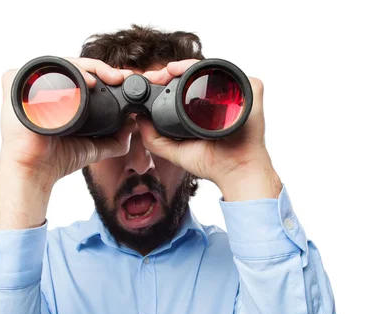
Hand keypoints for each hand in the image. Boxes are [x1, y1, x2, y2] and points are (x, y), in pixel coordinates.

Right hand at [0, 58, 136, 187]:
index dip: (103, 75)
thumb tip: (132, 126)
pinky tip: (84, 82)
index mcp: (56, 95)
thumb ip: (113, 139)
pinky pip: (43, 68)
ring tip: (106, 79)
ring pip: (61, 63)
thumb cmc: (56, 159)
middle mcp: (40, 85)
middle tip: (120, 77)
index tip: (123, 81)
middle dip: (100, 68)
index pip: (81, 75)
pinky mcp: (16, 82)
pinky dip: (64, 71)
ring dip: (87, 68)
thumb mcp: (91, 147)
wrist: (35, 170)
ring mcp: (27, 82)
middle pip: (73, 66)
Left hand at [136, 59, 276, 189]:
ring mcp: (236, 91)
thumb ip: (155, 139)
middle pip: (195, 74)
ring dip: (186, 65)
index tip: (149, 82)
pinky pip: (230, 70)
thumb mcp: (176, 151)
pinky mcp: (250, 88)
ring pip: (210, 68)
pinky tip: (192, 71)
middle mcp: (220, 97)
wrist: (235, 171)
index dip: (166, 81)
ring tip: (168, 71)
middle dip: (171, 71)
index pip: (184, 86)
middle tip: (154, 76)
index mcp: (205, 108)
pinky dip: (211, 67)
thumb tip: (140, 119)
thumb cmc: (212, 163)